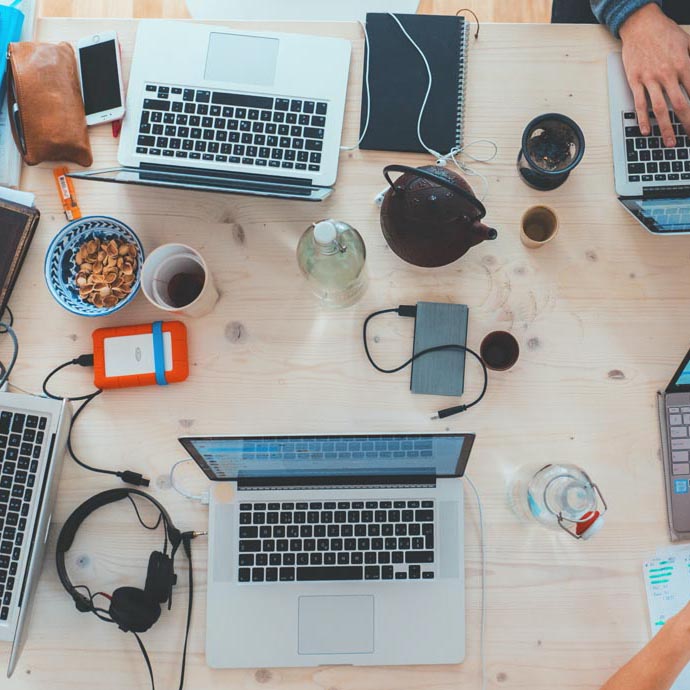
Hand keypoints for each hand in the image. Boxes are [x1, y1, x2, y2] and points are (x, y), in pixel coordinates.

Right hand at [619, 3, 689, 145]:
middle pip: (680, 104)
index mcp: (683, 64)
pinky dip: (643, 119)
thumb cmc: (664, 33)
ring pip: (660, 108)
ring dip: (665, 128)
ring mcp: (650, 79)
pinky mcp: (635, 81)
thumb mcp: (687, 43)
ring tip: (670, 142)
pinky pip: (640, 104)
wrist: (641, 25)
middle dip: (687, 123)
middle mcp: (667, 73)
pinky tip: (646, 131)